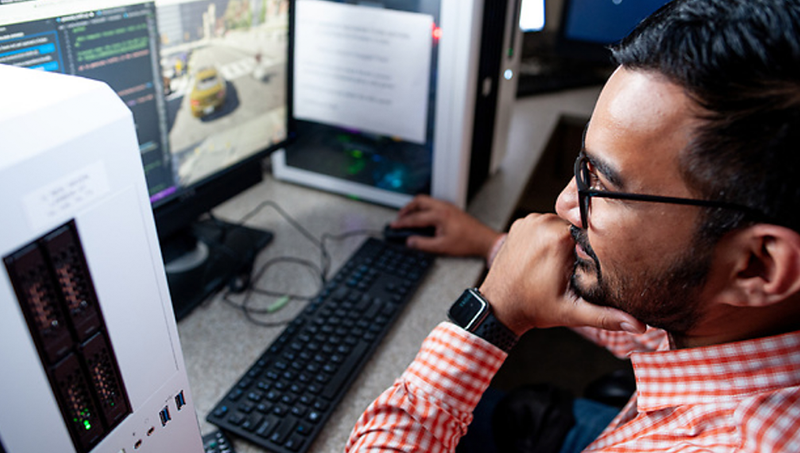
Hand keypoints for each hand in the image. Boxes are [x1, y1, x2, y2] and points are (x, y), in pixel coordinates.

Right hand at [392, 195, 501, 257]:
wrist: (483, 240)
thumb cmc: (467, 242)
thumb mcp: (442, 247)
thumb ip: (423, 244)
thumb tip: (410, 242)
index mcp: (439, 215)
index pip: (415, 218)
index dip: (402, 223)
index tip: (393, 225)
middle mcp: (443, 207)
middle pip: (418, 201)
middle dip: (406, 208)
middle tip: (399, 217)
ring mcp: (448, 206)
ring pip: (426, 200)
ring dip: (415, 207)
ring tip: (408, 216)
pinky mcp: (451, 209)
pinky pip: (433, 203)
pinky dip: (423, 208)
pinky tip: (422, 216)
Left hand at [479, 213, 645, 335]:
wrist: (500, 304)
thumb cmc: (534, 308)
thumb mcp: (573, 313)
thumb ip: (606, 316)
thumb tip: (639, 326)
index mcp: (558, 238)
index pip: (593, 232)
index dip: (596, 249)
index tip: (591, 267)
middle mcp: (543, 223)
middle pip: (577, 227)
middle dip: (579, 246)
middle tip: (575, 270)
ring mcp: (530, 221)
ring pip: (561, 224)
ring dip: (564, 241)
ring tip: (560, 265)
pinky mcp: (520, 223)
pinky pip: (544, 225)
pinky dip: (547, 237)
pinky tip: (545, 258)